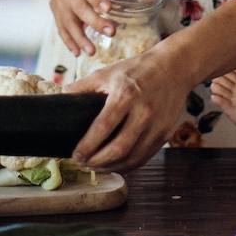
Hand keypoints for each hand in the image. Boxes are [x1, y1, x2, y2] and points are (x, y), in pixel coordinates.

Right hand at [49, 0, 124, 57]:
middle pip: (78, 6)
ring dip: (79, 37)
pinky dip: (68, 40)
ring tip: (92, 51)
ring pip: (67, 20)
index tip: (109, 9)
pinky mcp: (54, 8)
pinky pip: (60, 26)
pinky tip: (77, 52)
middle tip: (112, 32)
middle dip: (94, 21)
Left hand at [67, 44, 192, 172]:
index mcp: (126, 95)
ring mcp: (157, 125)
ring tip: (96, 168)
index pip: (103, 127)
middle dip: (98, 162)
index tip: (75, 155)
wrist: (173, 68)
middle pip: (119, 148)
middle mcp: (143, 112)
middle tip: (83, 164)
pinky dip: (128, 165)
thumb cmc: (137, 69)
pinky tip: (115, 165)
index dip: (88, 145)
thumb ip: (83, 86)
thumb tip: (61, 96)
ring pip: (133, 157)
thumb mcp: (107, 72)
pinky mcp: (165, 134)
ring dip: (112, 168)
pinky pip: (145, 157)